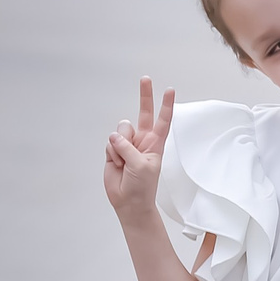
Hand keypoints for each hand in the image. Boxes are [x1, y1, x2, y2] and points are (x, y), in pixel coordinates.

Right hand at [103, 77, 173, 231]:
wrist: (128, 202)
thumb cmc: (142, 186)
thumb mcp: (142, 166)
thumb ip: (129, 148)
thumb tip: (115, 135)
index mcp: (155, 144)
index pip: (162, 120)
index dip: (165, 105)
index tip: (170, 90)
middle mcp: (142, 140)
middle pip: (143, 113)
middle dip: (144, 95)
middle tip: (145, 78)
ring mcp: (127, 144)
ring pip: (121, 130)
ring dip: (121, 145)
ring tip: (125, 162)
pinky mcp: (114, 150)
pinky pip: (110, 142)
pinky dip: (112, 152)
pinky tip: (117, 164)